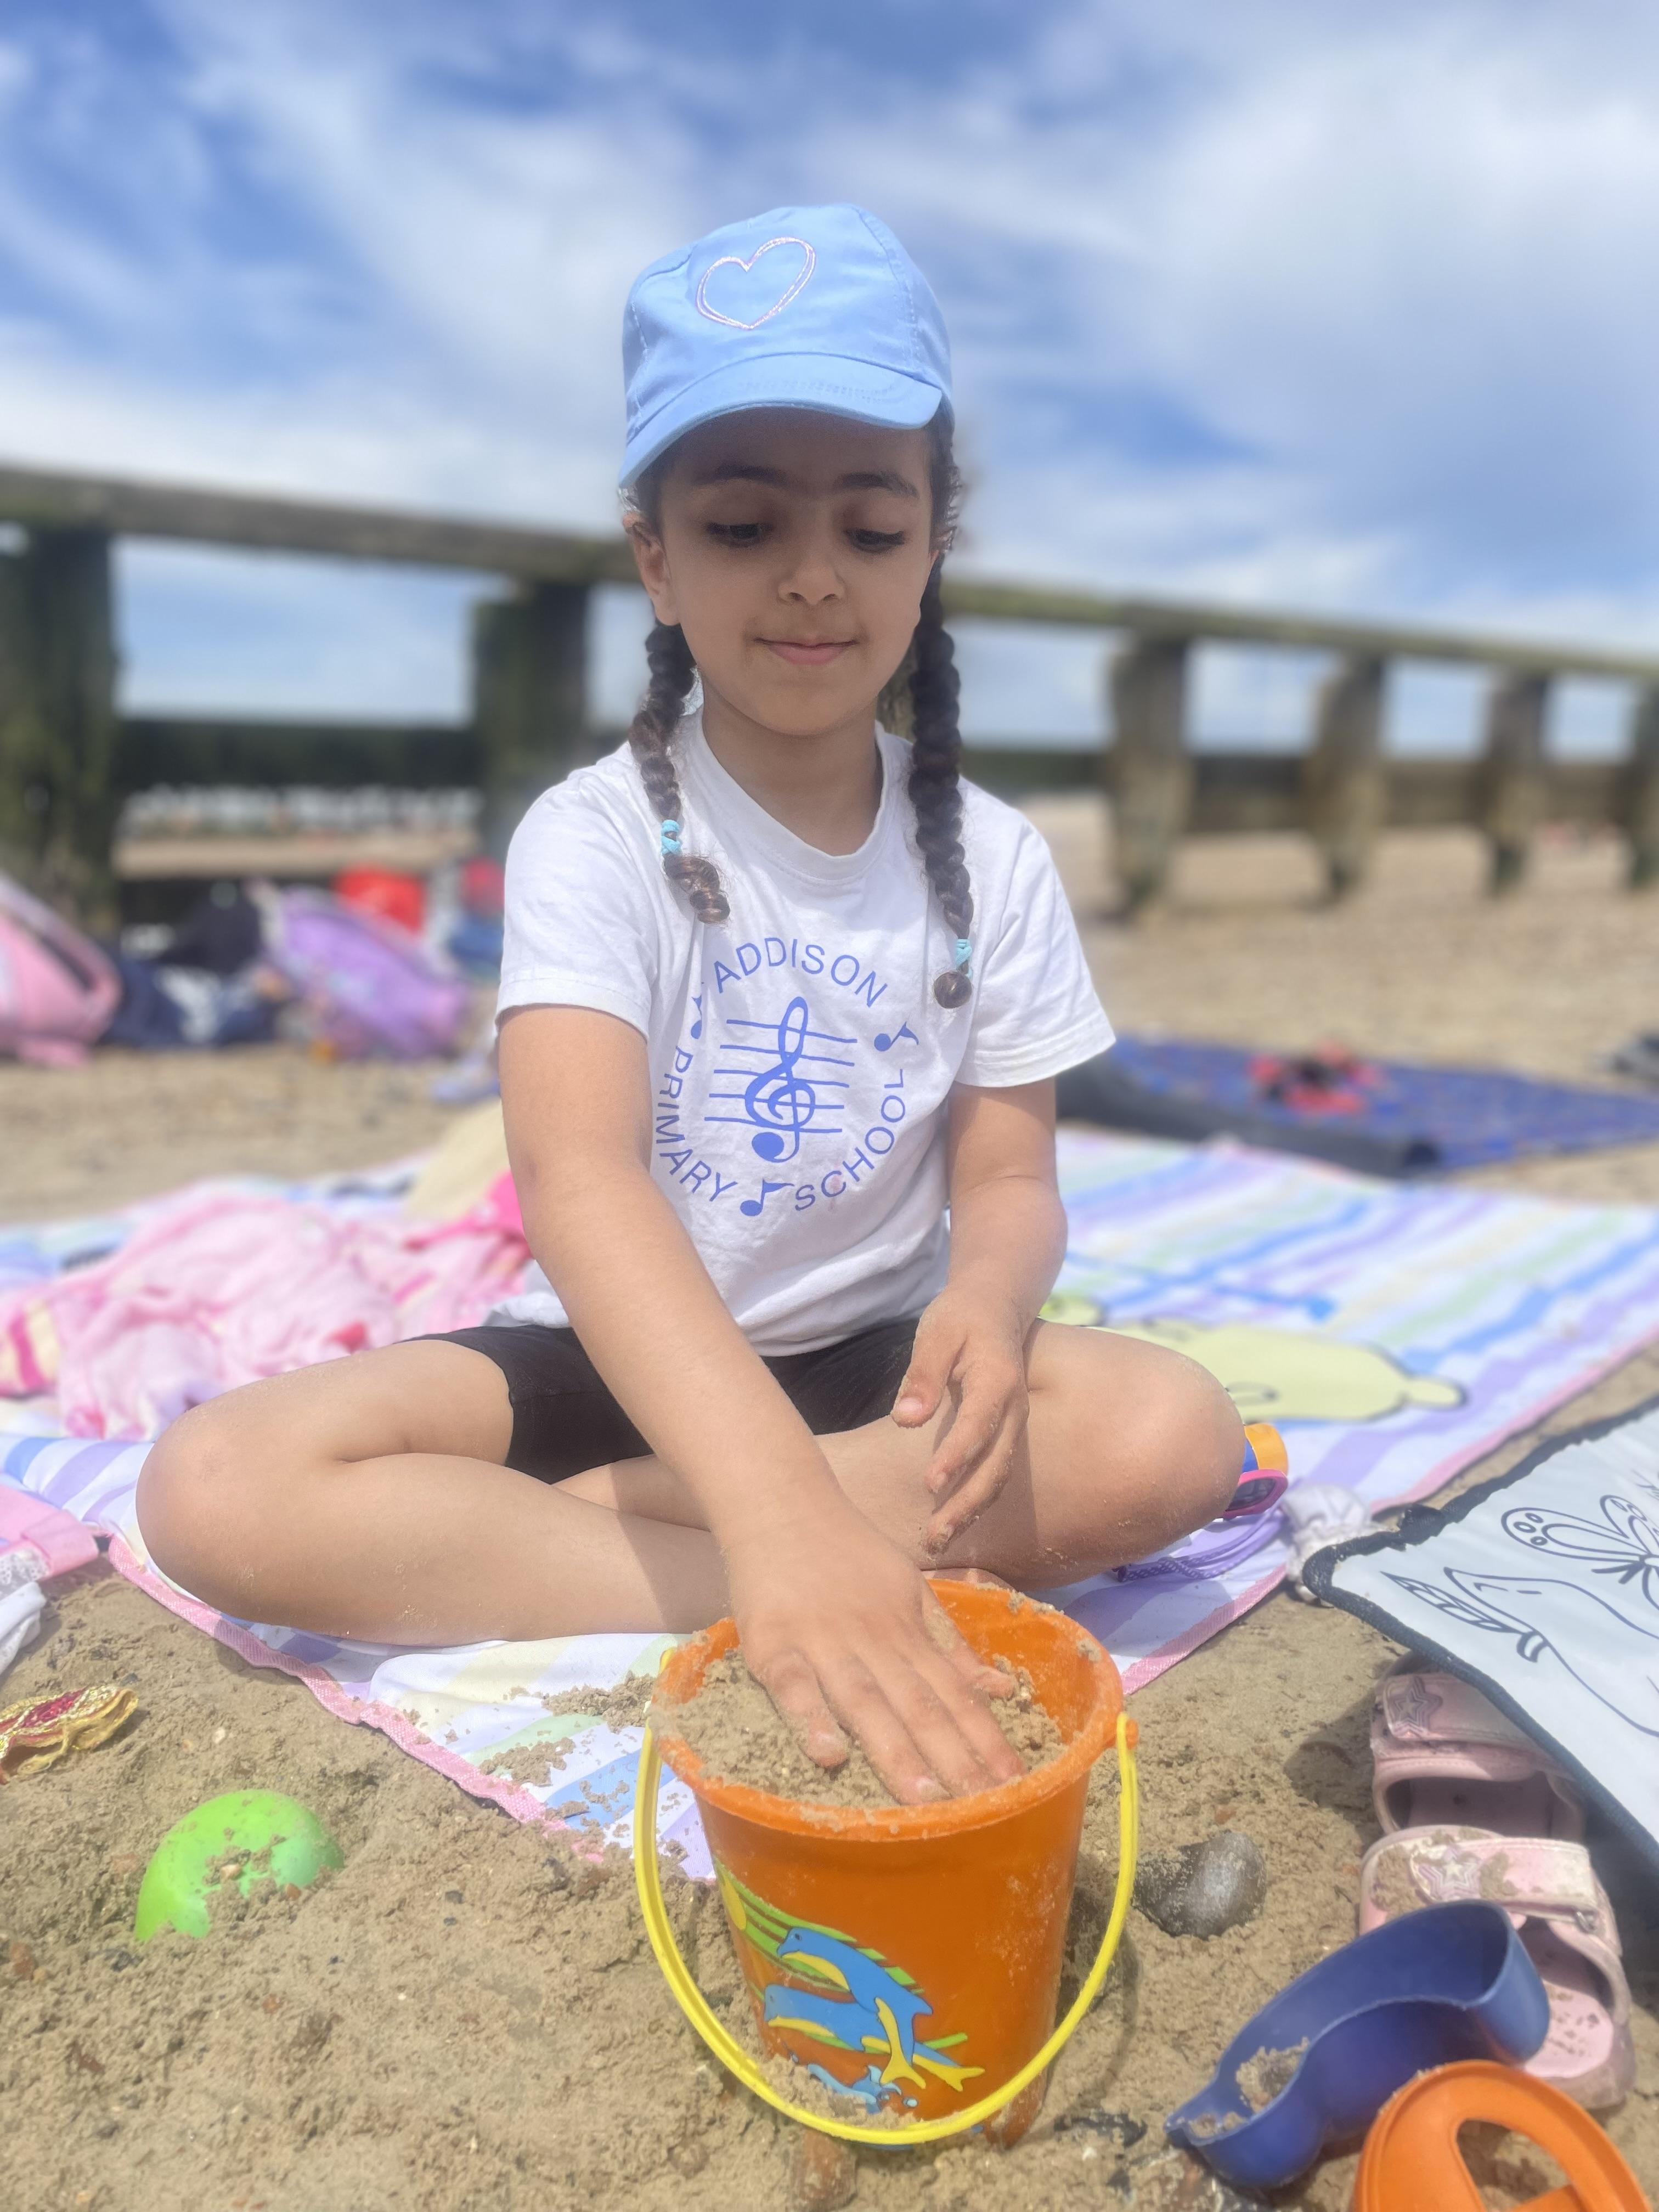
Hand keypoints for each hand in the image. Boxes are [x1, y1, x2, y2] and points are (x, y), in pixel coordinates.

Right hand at [724, 1495, 1021, 1806]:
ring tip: (925, 1801)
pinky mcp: (773, 1643)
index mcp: (908, 1630)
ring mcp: (822, 1641)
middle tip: (985, 1811)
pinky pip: (793, 1685)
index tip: (1017, 1784)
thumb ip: (949, 1644)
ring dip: (896, 1751)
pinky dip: (811, 1718)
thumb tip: (1001, 1688)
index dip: (986, 1738)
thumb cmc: (848, 1554)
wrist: (781, 1501)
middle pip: (919, 1704)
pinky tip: (829, 1756)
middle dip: (954, 1759)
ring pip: (865, 1701)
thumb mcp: (910, 1589)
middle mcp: (874, 1639)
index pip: (955, 1692)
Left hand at [892, 1288, 1030, 1554]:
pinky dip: (976, 1500)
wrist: (998, 1306)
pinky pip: (995, 1472)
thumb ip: (922, 1374)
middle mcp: (1014, 1409)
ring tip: (938, 1540)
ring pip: (997, 1475)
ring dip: (971, 1511)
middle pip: (995, 1465)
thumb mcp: (937, 1332)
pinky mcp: (1005, 1434)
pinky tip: (952, 1522)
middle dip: (966, 1504)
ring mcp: (1014, 1424)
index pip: (978, 1425)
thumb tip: (906, 1420)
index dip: (956, 1457)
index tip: (931, 1486)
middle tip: (933, 1536)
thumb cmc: (961, 1317)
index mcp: (998, 1380)